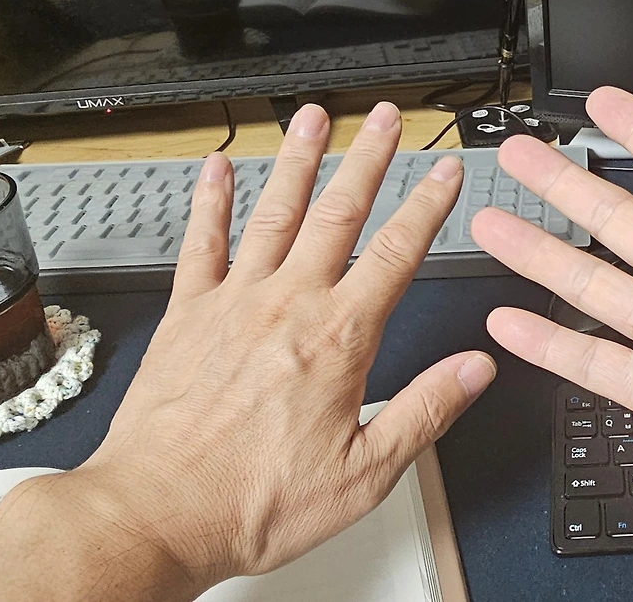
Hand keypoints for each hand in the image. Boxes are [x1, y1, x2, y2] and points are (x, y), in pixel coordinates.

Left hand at [68, 102, 494, 582]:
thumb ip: (425, 412)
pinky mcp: (187, 316)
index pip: (396, 254)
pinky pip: (200, 243)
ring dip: (298, 161)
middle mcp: (286, 308)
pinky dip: (209, 202)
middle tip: (384, 121)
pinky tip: (216, 169)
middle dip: (367, 160)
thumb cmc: (252, 502)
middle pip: (338, 215)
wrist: (158, 513)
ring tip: (313, 118)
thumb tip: (474, 370)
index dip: (427, 207)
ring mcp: (233, 304)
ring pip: (274, 213)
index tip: (443, 174)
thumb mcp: (364, 473)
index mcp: (337, 341)